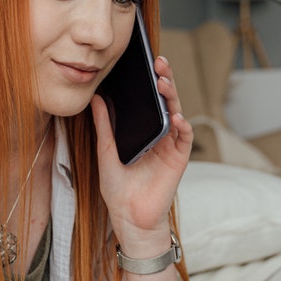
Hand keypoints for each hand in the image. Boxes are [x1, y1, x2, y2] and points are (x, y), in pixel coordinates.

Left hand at [90, 55, 193, 246]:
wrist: (130, 218)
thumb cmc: (118, 190)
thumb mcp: (105, 153)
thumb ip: (103, 127)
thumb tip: (96, 99)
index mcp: (143, 131)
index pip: (148, 100)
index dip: (148, 81)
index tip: (143, 62)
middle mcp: (160, 134)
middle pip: (165, 101)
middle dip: (164, 79)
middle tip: (158, 62)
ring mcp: (171, 145)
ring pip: (177, 113)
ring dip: (172, 96)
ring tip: (164, 82)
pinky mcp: (179, 158)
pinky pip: (185, 137)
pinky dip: (182, 126)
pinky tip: (175, 117)